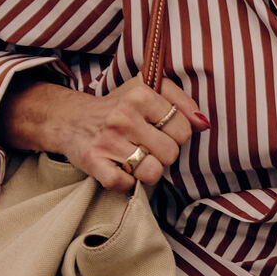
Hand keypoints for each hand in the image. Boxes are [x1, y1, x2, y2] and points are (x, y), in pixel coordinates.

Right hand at [0, 76, 207, 192]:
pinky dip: (128, 183)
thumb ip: (180, 101)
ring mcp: (107, 141)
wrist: (72, 119)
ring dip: (148, 171)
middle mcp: (123, 116)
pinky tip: (122, 170)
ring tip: (137, 159)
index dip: (178, 135)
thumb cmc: (119, 107)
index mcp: (139, 94)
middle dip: (164, 154)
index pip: (184, 128)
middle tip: (148, 146)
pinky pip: (126, 185)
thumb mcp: (148, 90)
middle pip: (171, 153)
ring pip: (153, 172)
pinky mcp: (94, 162)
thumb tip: (204, 124)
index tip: (162, 131)